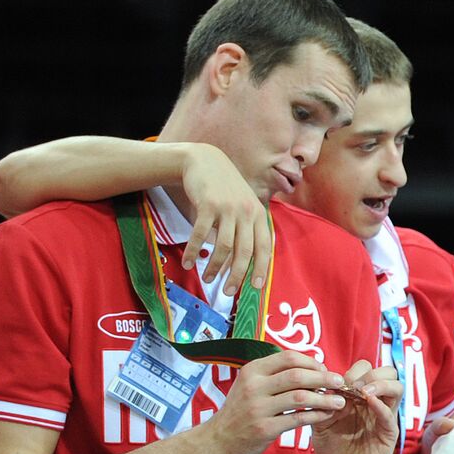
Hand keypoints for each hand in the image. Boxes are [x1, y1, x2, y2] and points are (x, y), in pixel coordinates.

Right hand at [177, 143, 271, 297]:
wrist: (204, 160)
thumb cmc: (225, 188)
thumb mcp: (243, 205)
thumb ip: (247, 228)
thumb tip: (244, 260)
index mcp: (259, 214)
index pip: (264, 247)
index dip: (261, 268)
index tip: (256, 287)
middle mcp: (247, 212)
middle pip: (244, 251)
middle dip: (236, 275)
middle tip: (228, 292)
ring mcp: (228, 208)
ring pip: (223, 246)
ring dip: (215, 266)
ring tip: (207, 278)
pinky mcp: (208, 204)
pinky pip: (201, 234)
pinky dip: (195, 251)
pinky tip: (189, 262)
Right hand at [199, 350, 353, 453]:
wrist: (216, 442)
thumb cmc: (240, 412)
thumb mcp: (250, 386)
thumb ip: (274, 375)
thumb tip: (311, 367)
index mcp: (252, 371)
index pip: (289, 357)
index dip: (312, 362)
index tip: (325, 371)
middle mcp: (254, 386)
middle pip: (298, 375)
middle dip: (324, 378)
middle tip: (340, 383)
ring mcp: (258, 408)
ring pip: (301, 397)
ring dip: (325, 398)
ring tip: (339, 401)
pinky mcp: (264, 428)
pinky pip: (298, 418)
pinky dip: (316, 415)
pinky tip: (326, 415)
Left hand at [310, 360, 401, 453]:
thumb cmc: (331, 447)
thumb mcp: (321, 422)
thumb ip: (323, 403)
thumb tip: (325, 384)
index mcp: (359, 396)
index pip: (367, 369)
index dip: (355, 370)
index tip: (337, 381)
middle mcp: (375, 403)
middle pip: (388, 372)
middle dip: (371, 373)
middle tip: (353, 385)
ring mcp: (384, 417)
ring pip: (397, 387)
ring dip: (381, 384)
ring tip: (363, 391)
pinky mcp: (388, 434)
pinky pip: (390, 414)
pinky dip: (380, 405)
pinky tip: (368, 402)